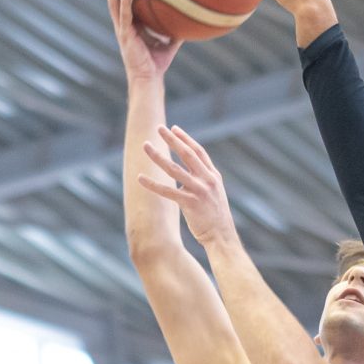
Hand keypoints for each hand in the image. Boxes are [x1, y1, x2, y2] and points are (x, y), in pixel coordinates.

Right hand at [107, 0, 182, 83]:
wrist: (148, 79)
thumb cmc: (157, 63)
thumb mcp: (170, 42)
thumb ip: (176, 28)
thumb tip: (191, 16)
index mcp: (130, 24)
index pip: (123, 0)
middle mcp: (123, 24)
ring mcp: (122, 28)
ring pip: (113, 2)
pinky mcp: (125, 35)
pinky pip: (124, 14)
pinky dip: (125, 1)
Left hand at [136, 126, 238, 250]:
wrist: (222, 236)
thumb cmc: (216, 217)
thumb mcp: (214, 193)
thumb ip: (203, 181)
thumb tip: (188, 174)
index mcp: (213, 176)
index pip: (198, 151)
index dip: (186, 139)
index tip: (174, 128)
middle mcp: (207, 180)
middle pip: (186, 154)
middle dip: (172, 139)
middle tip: (159, 128)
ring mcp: (199, 190)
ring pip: (174, 169)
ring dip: (158, 156)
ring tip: (146, 146)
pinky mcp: (190, 203)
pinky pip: (167, 191)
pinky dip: (153, 184)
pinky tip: (141, 178)